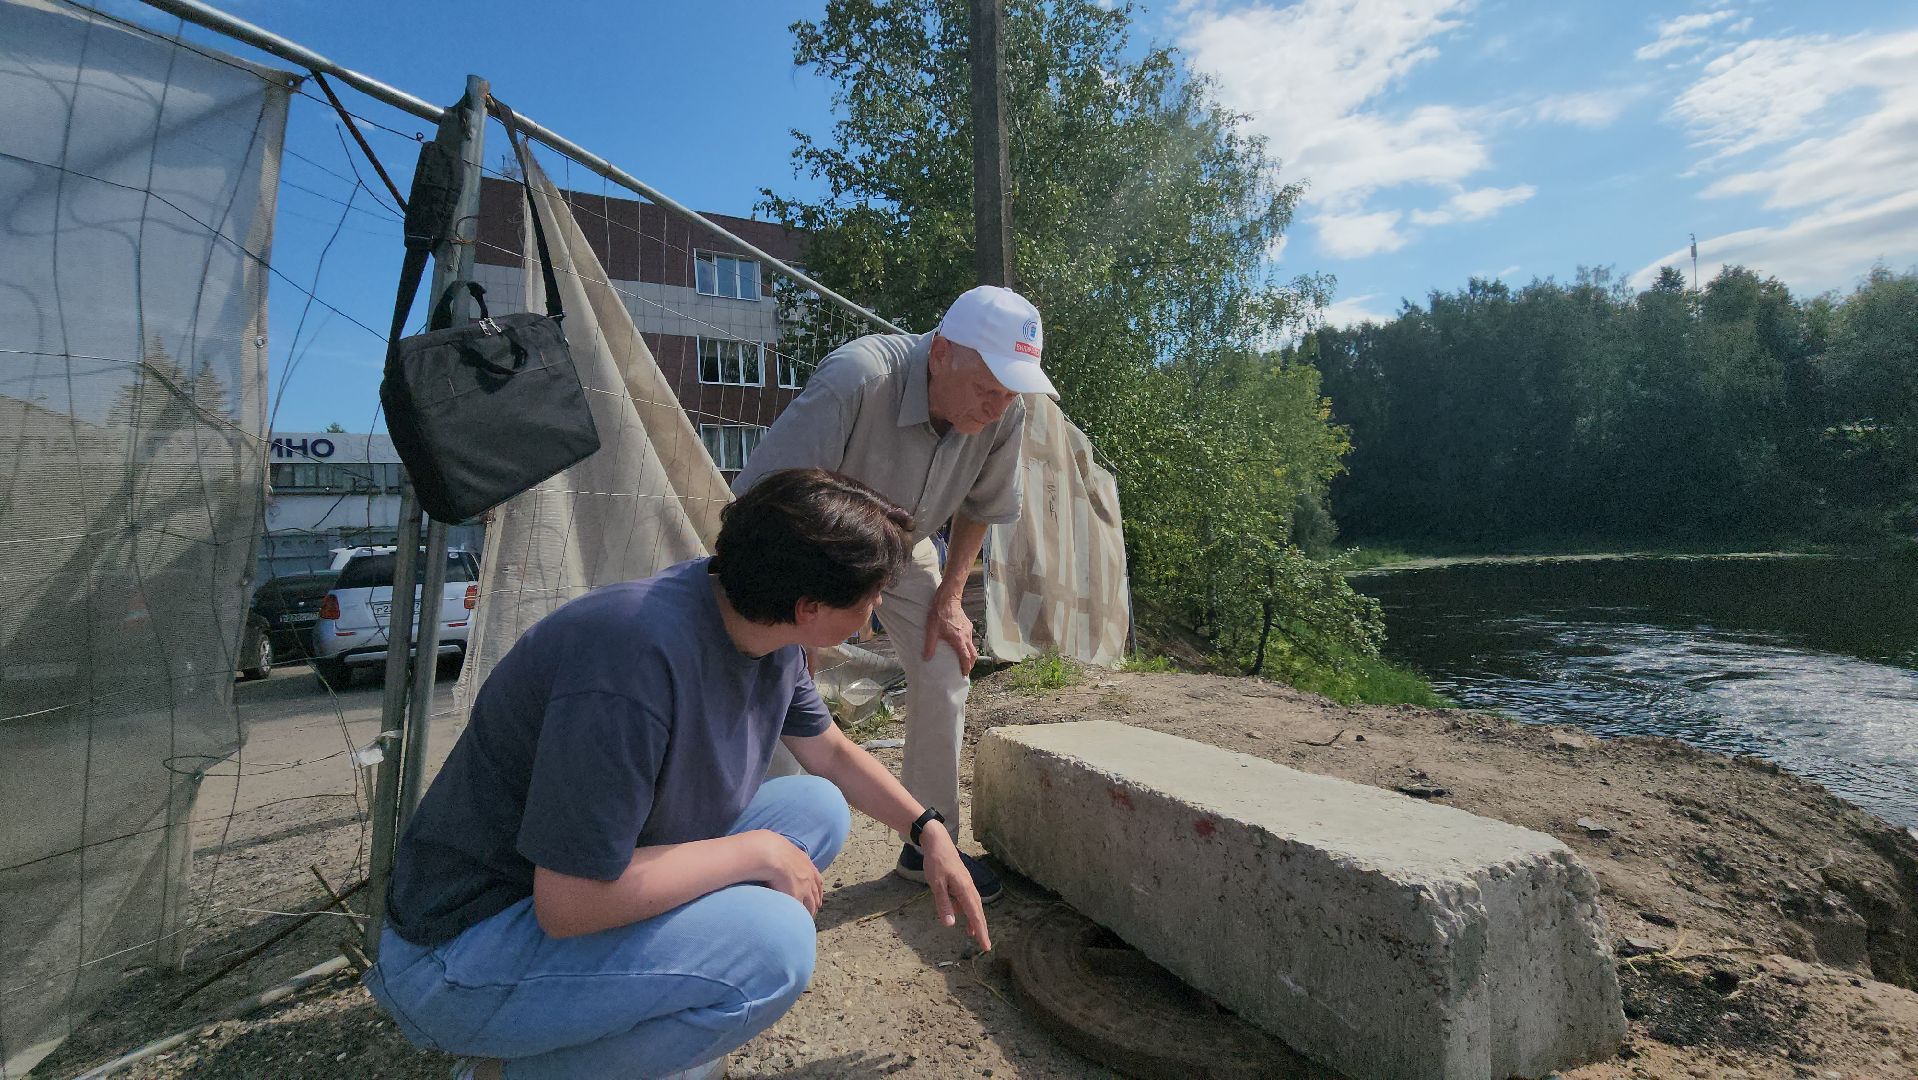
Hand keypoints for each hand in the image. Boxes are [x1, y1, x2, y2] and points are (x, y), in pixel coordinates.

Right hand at [753, 830, 823, 915]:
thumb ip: (785, 853)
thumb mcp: (784, 848)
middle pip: (816, 895)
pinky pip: (801, 910)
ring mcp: (804, 887)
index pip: (817, 880)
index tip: (818, 897)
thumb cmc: (770, 848)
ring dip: (810, 912)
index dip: (818, 890)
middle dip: (816, 903)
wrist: (770, 852)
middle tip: (814, 911)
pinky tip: (798, 921)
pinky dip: (801, 916)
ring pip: (811, 905)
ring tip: (807, 919)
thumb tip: (776, 850)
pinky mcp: (796, 896)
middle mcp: (809, 877)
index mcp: (807, 865)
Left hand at [917, 822, 991, 951]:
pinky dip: (967, 910)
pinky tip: (959, 914)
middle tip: (985, 946)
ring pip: (974, 906)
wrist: (938, 842)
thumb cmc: (936, 862)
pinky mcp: (963, 882)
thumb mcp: (936, 884)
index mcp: (964, 889)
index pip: (975, 915)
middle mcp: (969, 888)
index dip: (981, 932)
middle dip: (982, 929)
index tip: (986, 946)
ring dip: (975, 920)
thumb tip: (950, 924)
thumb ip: (943, 904)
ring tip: (973, 934)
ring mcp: (967, 884)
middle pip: (978, 912)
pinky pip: (967, 900)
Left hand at [922, 594, 976, 672]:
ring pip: (973, 646)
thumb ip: (930, 646)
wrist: (948, 599)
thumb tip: (926, 658)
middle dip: (971, 663)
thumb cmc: (939, 614)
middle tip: (966, 669)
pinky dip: (968, 645)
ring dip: (970, 654)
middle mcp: (966, 636)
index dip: (966, 667)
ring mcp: (968, 630)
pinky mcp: (968, 625)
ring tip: (964, 659)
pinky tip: (961, 644)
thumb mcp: (931, 631)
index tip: (964, 674)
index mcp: (958, 640)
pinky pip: (970, 638)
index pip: (966, 658)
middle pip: (973, 654)